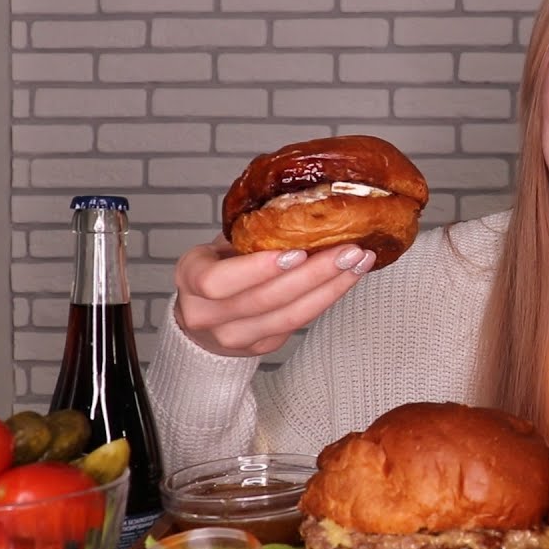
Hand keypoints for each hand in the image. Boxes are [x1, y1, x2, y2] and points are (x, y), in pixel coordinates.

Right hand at [172, 236, 375, 356]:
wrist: (206, 317)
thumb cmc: (219, 270)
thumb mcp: (222, 245)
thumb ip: (249, 233)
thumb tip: (299, 203)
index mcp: (191, 278)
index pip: (217, 281)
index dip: (258, 269)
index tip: (296, 251)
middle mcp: (207, 313)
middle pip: (264, 299)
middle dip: (313, 273)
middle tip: (347, 250)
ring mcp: (235, 336)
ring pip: (289, 316)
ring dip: (330, 287)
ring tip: (358, 262)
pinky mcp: (263, 346)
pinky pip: (300, 322)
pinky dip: (328, 297)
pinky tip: (349, 277)